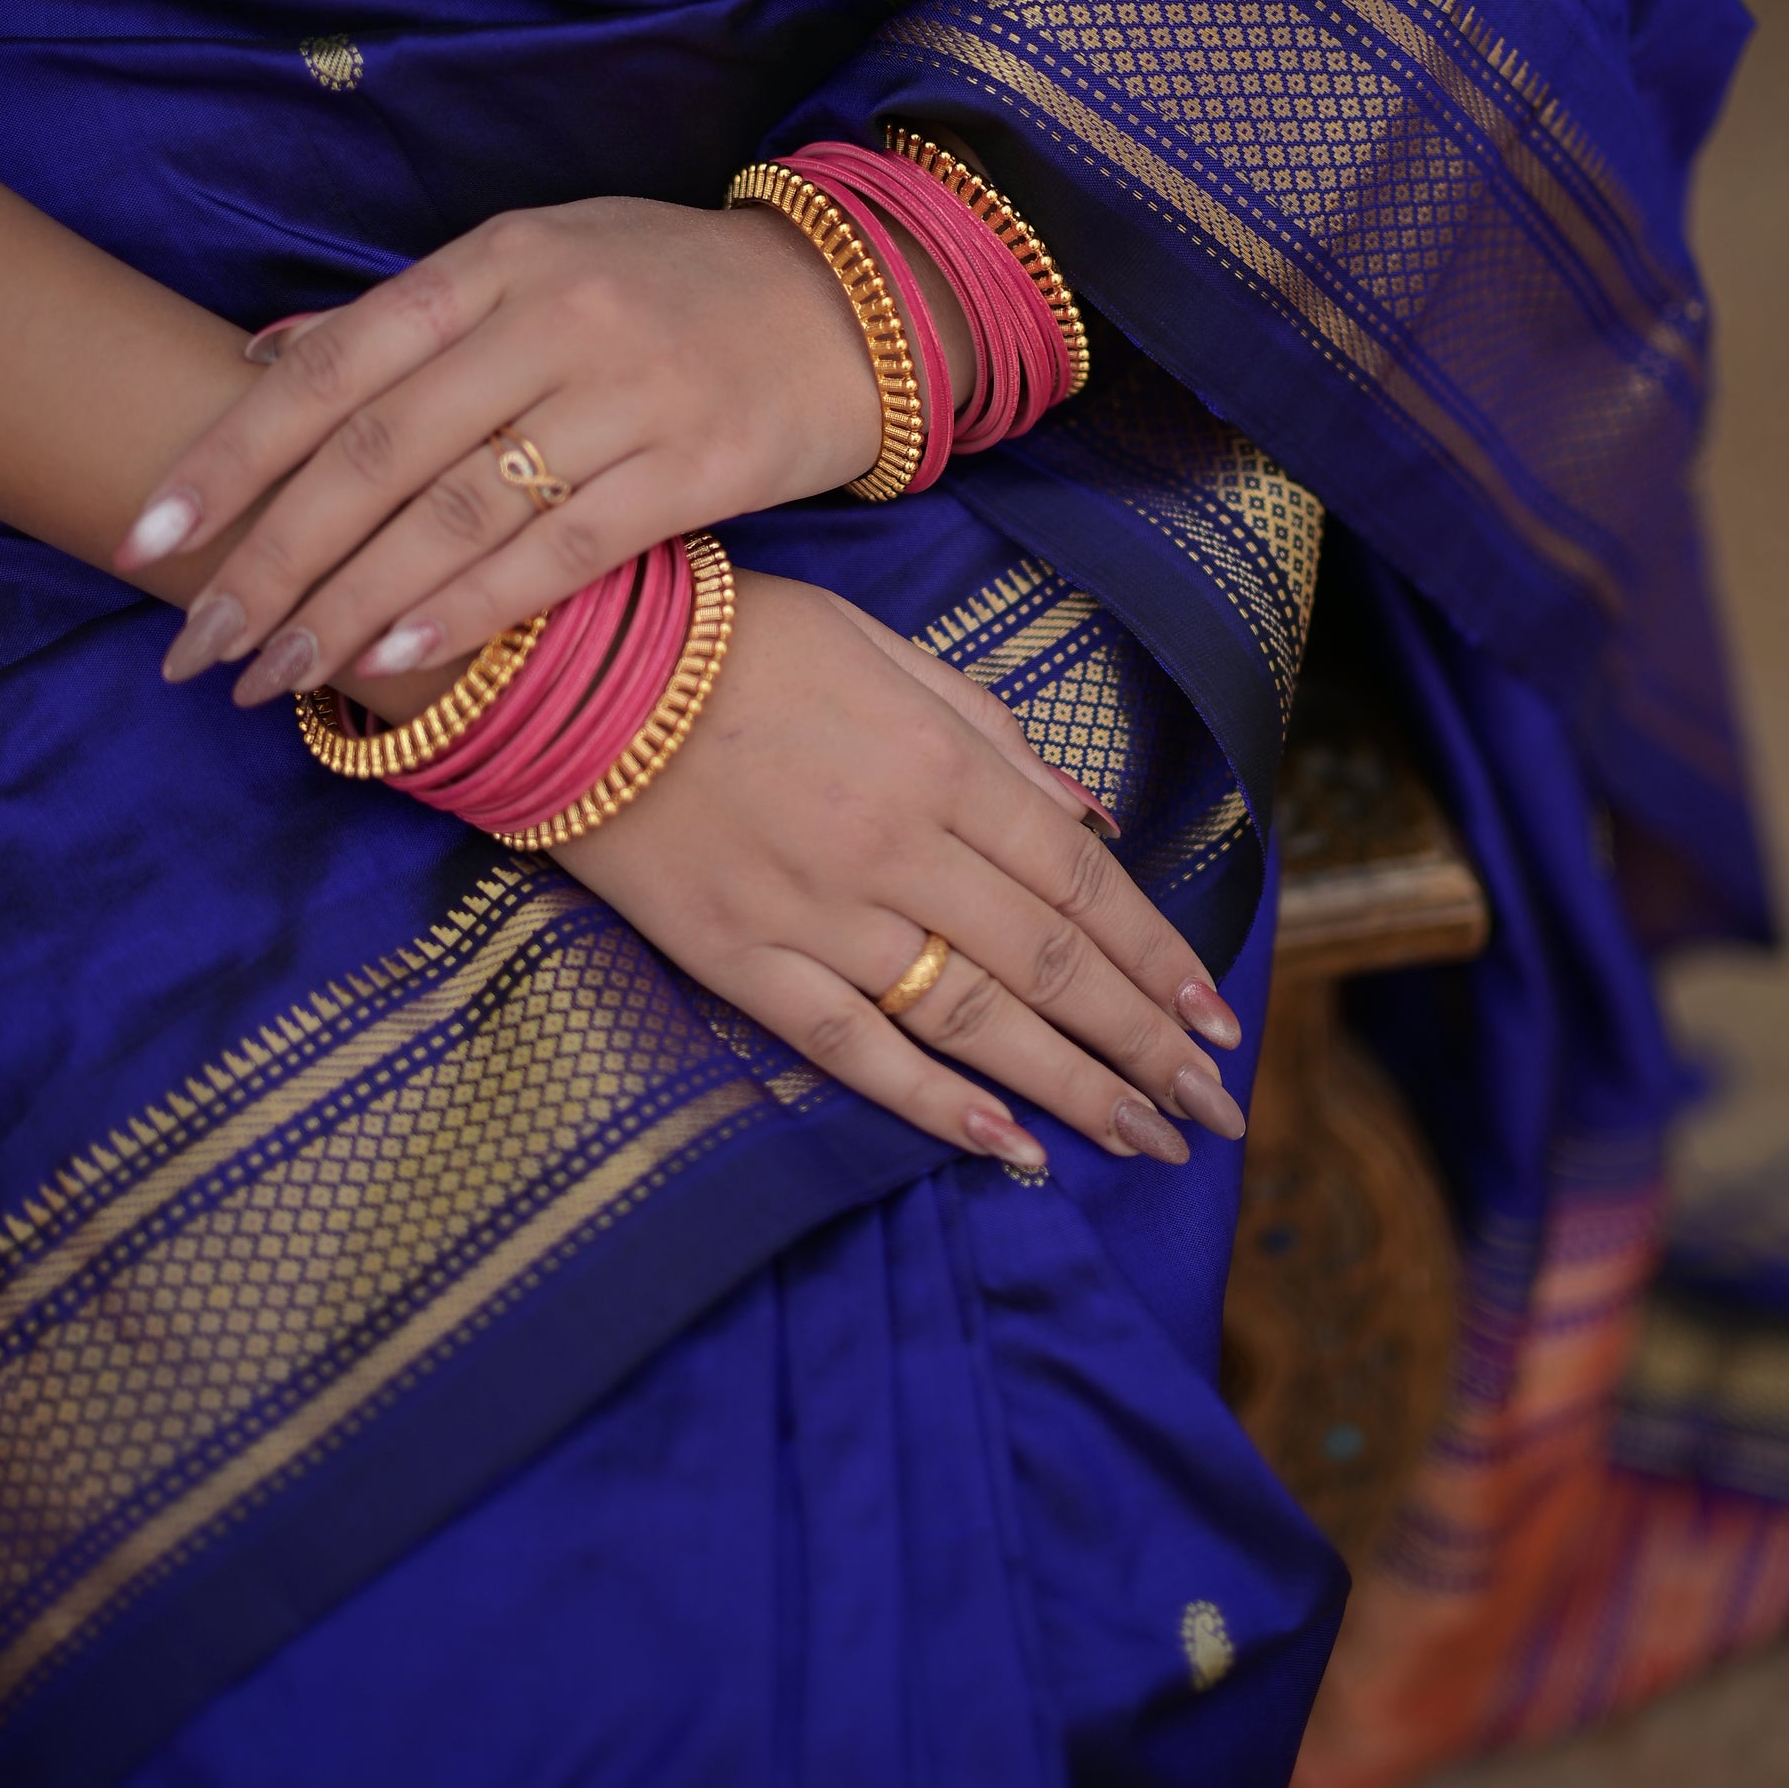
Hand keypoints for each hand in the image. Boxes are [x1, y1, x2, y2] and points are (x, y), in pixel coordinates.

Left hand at [118, 198, 892, 702]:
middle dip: (276, 557)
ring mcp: (629, 391)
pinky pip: (566, 548)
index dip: (233, 452)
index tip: (154, 532)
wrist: (851, 305)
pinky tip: (407, 655)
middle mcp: (552, 317)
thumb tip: (263, 358)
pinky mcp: (699, 465)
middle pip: (379, 449)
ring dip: (356, 602)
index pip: (336, 363)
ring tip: (283, 672)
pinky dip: (477, 607)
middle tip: (203, 644)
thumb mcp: (536, 262)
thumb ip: (405, 316)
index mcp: (495, 262)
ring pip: (460, 509)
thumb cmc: (670, 291)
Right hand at [564, 569, 1249, 1168]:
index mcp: (941, 764)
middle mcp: (898, 848)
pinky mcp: (743, 960)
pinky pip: (854, 1047)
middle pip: (1048, 964)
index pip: (1079, 882)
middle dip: (1142, 1044)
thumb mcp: (886, 650)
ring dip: (1071, 1089)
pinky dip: (934, 1104)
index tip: (1214, 1021)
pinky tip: (1008, 1148)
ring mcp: (819, 912)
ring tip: (1143, 1142)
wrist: (574, 666)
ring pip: (971, 1020)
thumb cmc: (740, 639)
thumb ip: (993, 736)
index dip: (1155, 957)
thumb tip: (1088, 816)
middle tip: (1209, 1113)